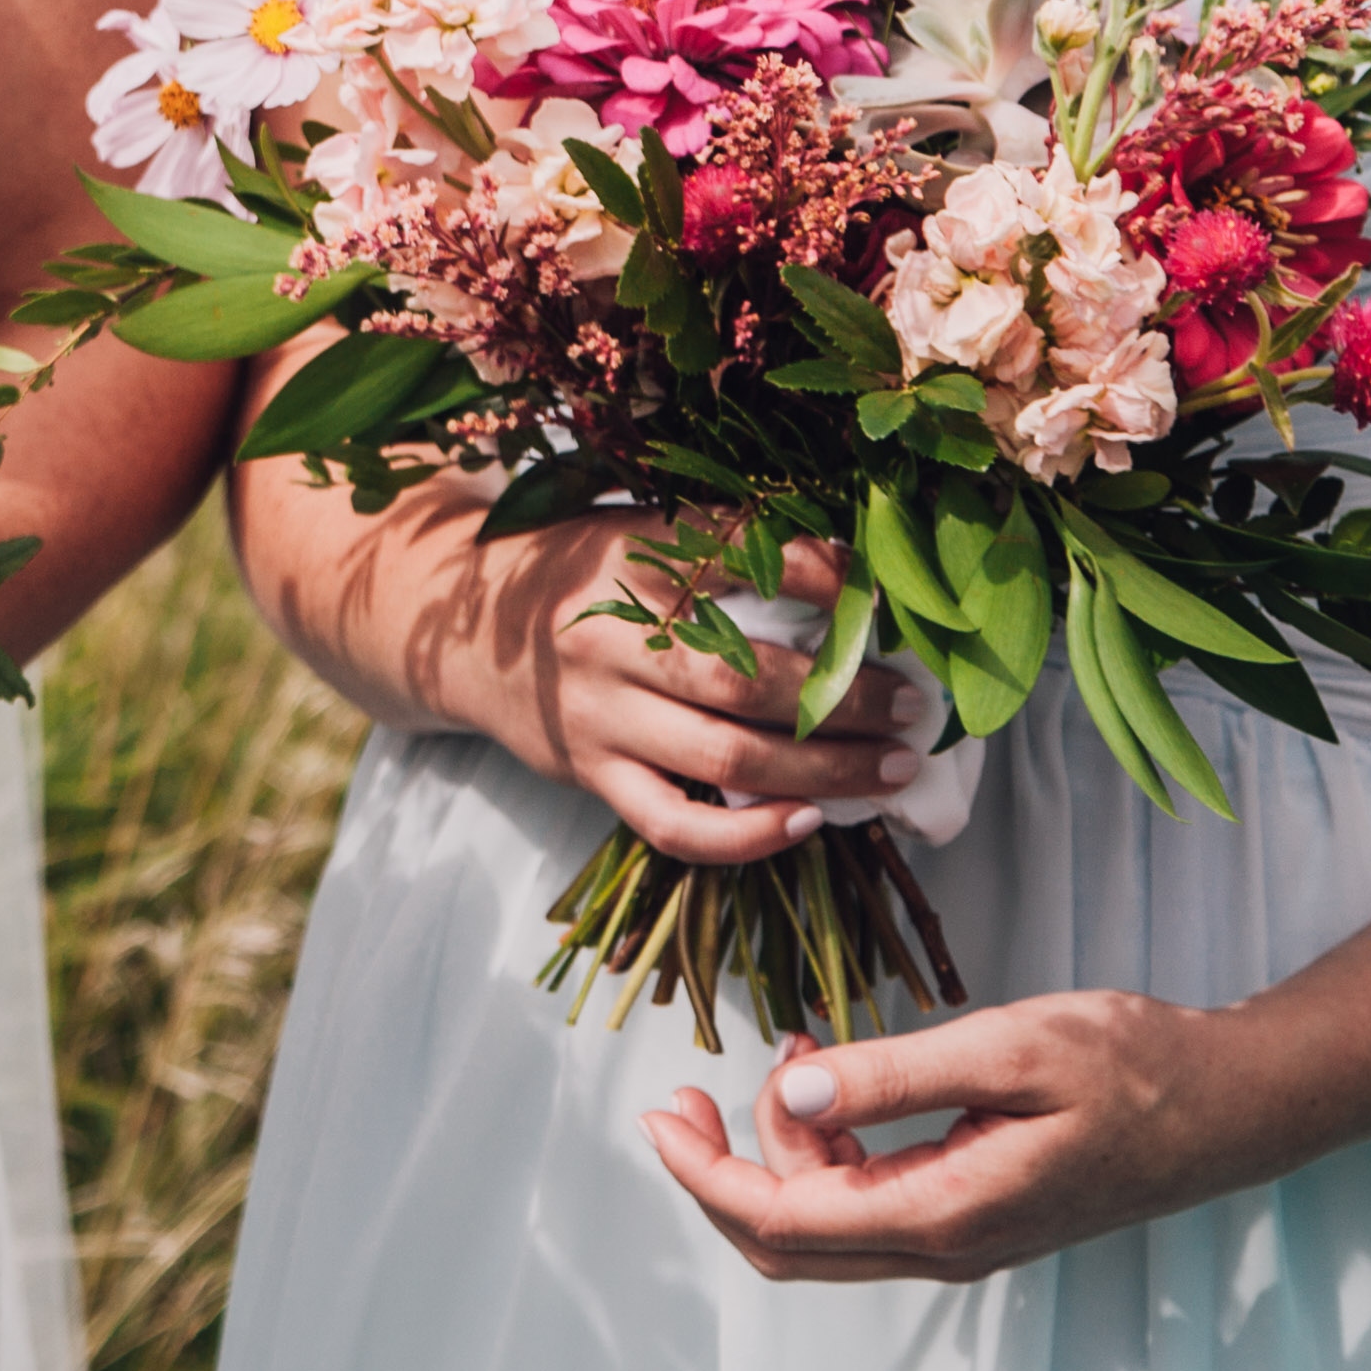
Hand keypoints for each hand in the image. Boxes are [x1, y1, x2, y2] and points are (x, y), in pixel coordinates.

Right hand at [493, 525, 924, 865]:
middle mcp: (611, 637)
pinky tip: (807, 822)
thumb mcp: (631, 534)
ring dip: (825, 769)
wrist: (460, 630)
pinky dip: (749, 837)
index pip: (734, 558)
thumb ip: (718, 551)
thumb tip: (850, 575)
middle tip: (910, 705)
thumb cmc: (576, 576)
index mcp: (627, 560)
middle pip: (745, 678)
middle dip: (845, 698)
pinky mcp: (593, 774)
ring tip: (893, 767)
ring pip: (727, 757)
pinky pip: (675, 826)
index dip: (816, 577)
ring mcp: (600, 714)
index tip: (878, 596)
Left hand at [643, 990, 1267, 1279]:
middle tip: (688, 1091)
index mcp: (945, 1214)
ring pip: (827, 1224)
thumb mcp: (1010, 1047)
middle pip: (789, 1244)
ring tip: (794, 1048)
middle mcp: (945, 1246)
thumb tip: (797, 1085)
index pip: (785, 1221)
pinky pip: (870, 1202)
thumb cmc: (1133, 1066)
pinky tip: (836, 1078)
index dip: (706, 1174)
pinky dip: (830, 1146)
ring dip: (782, 1148)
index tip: (660, 1114)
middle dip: (720, 1171)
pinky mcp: (976, 1215)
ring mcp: (962, 1238)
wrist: (1228, 1104)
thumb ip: (899, 1072)